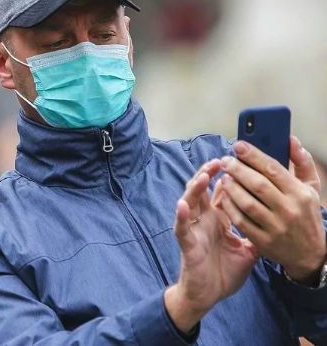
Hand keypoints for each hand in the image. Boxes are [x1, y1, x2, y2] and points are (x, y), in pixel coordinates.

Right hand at [165, 159, 258, 332]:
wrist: (208, 295)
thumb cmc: (224, 273)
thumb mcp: (248, 251)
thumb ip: (256, 234)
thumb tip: (274, 222)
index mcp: (218, 220)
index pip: (222, 193)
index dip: (228, 177)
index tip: (237, 162)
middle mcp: (204, 221)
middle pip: (203, 191)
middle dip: (209, 174)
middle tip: (220, 160)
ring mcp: (194, 230)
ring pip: (189, 202)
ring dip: (195, 188)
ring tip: (204, 175)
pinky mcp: (186, 243)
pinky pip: (181, 227)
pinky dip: (181, 216)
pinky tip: (183, 205)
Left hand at [216, 137, 325, 283]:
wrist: (310, 254)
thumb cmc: (307, 214)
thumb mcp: (311, 188)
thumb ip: (302, 163)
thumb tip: (291, 140)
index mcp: (300, 193)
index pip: (273, 169)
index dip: (253, 155)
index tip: (238, 145)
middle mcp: (289, 209)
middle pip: (257, 184)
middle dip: (238, 169)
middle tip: (225, 160)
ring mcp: (276, 226)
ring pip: (247, 202)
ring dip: (232, 188)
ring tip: (224, 177)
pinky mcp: (264, 241)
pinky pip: (241, 221)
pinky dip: (230, 207)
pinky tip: (224, 197)